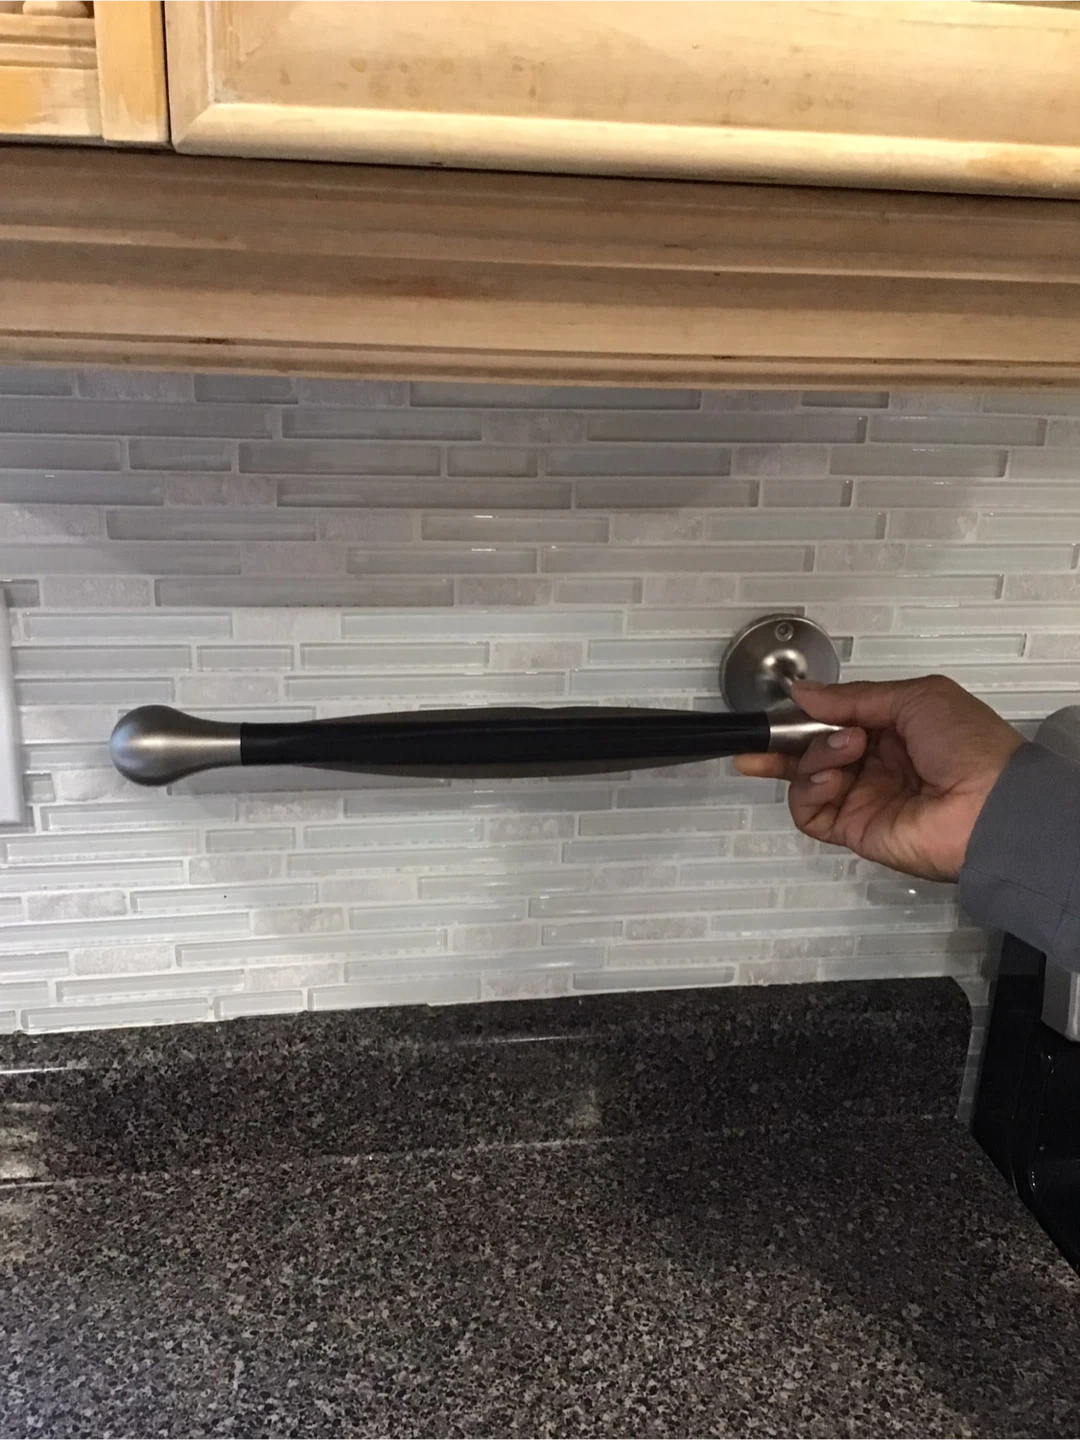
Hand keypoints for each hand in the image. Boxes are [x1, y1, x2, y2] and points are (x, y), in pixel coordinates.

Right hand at [734, 675, 1023, 881]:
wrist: (991, 805)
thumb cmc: (971, 746)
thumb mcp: (915, 697)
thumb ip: (853, 697)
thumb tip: (803, 692)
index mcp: (892, 730)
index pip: (833, 720)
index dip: (805, 713)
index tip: (787, 704)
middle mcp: (874, 764)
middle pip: (809, 751)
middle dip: (783, 740)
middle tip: (767, 732)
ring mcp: (862, 797)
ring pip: (805, 776)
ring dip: (814, 756)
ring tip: (847, 748)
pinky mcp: (853, 828)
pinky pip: (808, 810)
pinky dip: (808, 789)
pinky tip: (830, 776)